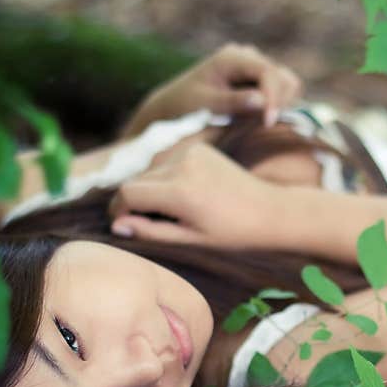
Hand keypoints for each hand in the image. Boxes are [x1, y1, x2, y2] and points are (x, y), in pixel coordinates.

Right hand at [107, 143, 277, 248]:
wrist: (270, 211)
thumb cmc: (232, 233)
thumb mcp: (190, 240)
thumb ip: (150, 231)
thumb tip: (116, 226)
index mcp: (179, 192)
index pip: (127, 193)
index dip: (119, 211)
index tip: (123, 225)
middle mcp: (181, 165)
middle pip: (137, 181)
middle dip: (136, 202)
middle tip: (152, 224)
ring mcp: (191, 151)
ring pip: (150, 171)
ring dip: (152, 189)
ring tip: (175, 211)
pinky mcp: (199, 146)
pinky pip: (168, 162)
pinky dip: (168, 178)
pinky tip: (189, 194)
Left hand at [133, 43, 302, 128]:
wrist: (173, 107)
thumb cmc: (184, 107)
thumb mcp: (205, 106)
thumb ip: (233, 102)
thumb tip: (262, 101)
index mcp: (232, 57)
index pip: (267, 73)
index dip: (273, 97)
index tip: (268, 123)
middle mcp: (248, 56)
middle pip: (283, 77)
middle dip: (278, 103)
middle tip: (261, 127)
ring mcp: (255, 67)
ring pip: (287, 84)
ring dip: (279, 105)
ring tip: (258, 124)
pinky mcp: (259, 81)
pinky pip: (281, 93)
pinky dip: (276, 107)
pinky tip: (259, 120)